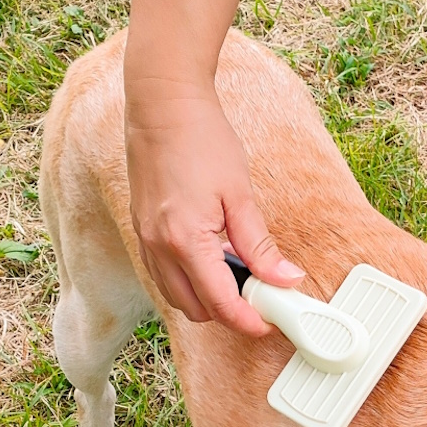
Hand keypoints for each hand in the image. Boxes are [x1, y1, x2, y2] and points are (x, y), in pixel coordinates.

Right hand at [125, 84, 303, 335]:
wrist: (162, 105)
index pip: (220, 304)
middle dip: (228, 312)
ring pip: (176, 296)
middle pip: (196, 310)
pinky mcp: (141, 229)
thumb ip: (260, 244)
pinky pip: (163, 274)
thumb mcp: (240, 194)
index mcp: (186, 242)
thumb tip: (285, 278)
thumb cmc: (201, 139)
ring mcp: (145, 240)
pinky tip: (212, 256)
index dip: (248, 320)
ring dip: (206, 297)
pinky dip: (188, 278)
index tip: (270, 321)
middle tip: (259, 293)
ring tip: (238, 272)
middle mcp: (159, 248)